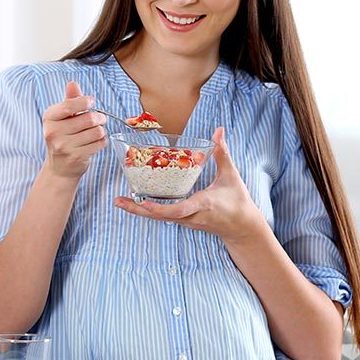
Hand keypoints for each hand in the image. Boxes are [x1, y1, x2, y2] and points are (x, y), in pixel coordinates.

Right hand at [42, 81, 108, 180]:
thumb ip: (70, 100)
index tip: (91, 102)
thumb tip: (72, 83)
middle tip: (100, 119)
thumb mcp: (63, 118)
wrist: (60, 167)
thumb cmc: (63, 137)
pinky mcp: (76, 157)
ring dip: (102, 130)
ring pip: (97, 131)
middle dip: (100, 117)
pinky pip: (100, 143)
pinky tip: (95, 143)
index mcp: (49, 118)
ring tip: (97, 132)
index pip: (69, 105)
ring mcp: (64, 146)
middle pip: (89, 118)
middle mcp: (53, 132)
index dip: (84, 102)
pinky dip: (102, 141)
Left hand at [113, 127, 266, 242]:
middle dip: (138, 209)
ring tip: (120, 201)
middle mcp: (191, 216)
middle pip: (161, 216)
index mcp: (203, 204)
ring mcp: (186, 221)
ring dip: (139, 210)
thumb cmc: (238, 201)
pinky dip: (149, 210)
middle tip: (118, 200)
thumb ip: (222, 153)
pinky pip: (163, 216)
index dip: (161, 207)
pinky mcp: (184, 221)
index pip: (180, 209)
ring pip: (159, 217)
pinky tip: (136, 202)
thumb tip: (218, 131)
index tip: (145, 203)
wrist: (241, 227)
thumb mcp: (231, 176)